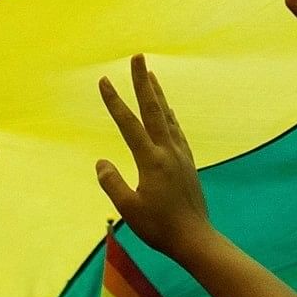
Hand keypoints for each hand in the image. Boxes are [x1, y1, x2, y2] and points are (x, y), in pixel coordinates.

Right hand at [97, 54, 216, 259]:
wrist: (196, 239)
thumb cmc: (160, 228)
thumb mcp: (129, 209)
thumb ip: (113, 184)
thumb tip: (101, 161)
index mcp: (152, 161)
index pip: (129, 124)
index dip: (114, 101)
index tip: (103, 80)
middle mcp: (168, 151)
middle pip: (154, 109)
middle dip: (143, 81)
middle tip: (137, 56)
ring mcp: (181, 155)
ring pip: (168, 116)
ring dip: (158, 94)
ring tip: (151, 75)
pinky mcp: (188, 163)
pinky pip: (177, 130)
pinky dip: (169, 115)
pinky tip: (168, 112)